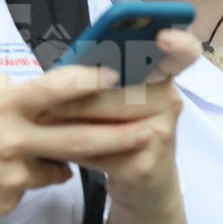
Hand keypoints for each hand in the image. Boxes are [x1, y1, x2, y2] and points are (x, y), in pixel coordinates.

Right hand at [0, 64, 157, 223]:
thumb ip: (3, 86)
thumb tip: (34, 87)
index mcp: (3, 104)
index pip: (58, 90)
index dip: (92, 82)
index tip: (120, 78)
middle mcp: (14, 140)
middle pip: (80, 139)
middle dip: (120, 136)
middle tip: (150, 132)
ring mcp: (13, 175)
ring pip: (58, 167)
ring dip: (60, 159)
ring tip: (35, 150)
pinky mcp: (8, 201)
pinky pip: (31, 186)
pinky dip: (23, 178)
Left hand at [44, 29, 201, 211]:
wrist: (146, 186)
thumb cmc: (123, 129)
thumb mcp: (122, 98)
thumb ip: (106, 77)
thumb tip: (65, 69)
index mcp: (163, 76)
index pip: (183, 53)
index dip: (178, 43)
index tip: (162, 37)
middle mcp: (169, 102)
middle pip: (118, 91)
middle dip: (74, 96)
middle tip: (42, 99)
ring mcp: (161, 136)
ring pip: (104, 124)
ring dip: (64, 123)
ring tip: (39, 119)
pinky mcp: (144, 166)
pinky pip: (97, 153)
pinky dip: (69, 150)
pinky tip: (51, 147)